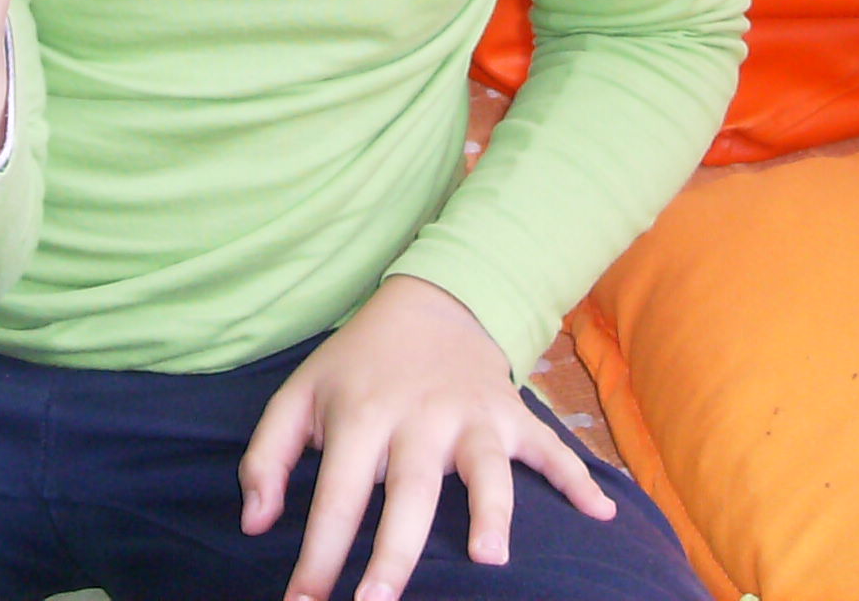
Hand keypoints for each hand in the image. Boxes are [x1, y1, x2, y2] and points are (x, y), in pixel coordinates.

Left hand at [238, 276, 614, 600]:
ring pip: (484, 469)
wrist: (430, 301)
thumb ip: (267, 457)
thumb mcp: (299, 394)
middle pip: (407, 493)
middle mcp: (417, 419)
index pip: (336, 496)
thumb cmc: (357, 365)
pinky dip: (578, 478)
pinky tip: (602, 513)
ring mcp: (470, 416)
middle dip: (394, 553)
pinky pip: (549, 448)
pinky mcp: (511, 416)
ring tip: (490, 558)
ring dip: (490, 512)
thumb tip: (256, 525)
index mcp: (361, 418)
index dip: (318, 555)